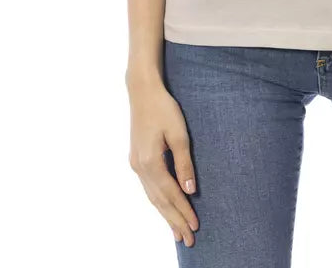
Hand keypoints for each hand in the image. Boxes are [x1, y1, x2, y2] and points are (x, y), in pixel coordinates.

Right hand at [128, 78, 199, 247]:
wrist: (142, 91)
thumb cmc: (163, 108)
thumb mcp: (178, 133)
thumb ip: (184, 163)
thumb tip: (190, 190)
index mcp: (150, 162)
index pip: (171, 194)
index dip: (183, 211)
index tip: (195, 227)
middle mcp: (140, 168)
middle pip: (159, 201)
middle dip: (174, 221)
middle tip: (188, 240)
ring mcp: (136, 164)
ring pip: (152, 197)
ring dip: (165, 215)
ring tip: (177, 232)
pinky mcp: (137, 159)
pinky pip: (149, 188)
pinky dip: (158, 201)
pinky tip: (164, 208)